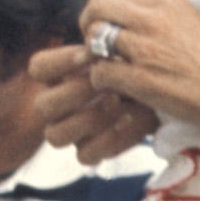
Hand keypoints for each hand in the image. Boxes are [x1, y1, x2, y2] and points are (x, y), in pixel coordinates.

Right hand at [29, 42, 159, 164]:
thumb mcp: (122, 54)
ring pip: (55, 136)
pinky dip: (106, 140)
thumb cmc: (136, 69)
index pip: (38, 68)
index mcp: (57, 76)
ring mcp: (70, 131)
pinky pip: (84, 155)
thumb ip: (107, 50)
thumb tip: (99, 45)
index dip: (60, 61)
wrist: (161, 94)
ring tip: (116, 102)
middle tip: (103, 81)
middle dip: (74, 93)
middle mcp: (57, 106)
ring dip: (87, 119)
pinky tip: (127, 120)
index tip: (90, 55)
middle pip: (42, 106)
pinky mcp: (89, 151)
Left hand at [72, 0, 199, 139]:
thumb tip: (132, 22)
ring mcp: (146, 48)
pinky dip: (100, 81)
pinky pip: (99, 71)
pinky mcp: (141, 78)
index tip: (112, 31)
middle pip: (98, 5)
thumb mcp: (190, 24)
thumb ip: (162, 19)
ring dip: (93, 54)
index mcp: (168, 3)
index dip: (109, 14)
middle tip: (94, 44)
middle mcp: (154, 19)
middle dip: (88, 23)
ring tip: (105, 67)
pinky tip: (115, 89)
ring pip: (94, 38)